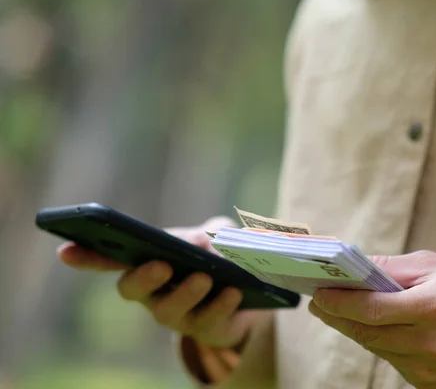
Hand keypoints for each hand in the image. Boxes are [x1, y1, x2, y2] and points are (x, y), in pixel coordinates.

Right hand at [59, 216, 259, 349]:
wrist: (246, 292)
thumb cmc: (219, 257)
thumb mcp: (220, 235)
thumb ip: (216, 230)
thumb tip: (208, 241)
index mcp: (147, 263)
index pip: (109, 260)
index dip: (86, 257)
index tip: (65, 250)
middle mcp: (152, 293)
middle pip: (132, 290)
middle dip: (143, 278)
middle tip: (162, 265)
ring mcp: (176, 315)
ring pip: (168, 311)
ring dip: (186, 292)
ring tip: (205, 277)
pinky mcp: (204, 330)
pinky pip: (207, 321)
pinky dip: (221, 304)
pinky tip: (234, 291)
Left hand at [309, 251, 435, 388]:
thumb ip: (393, 268)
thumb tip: (356, 268)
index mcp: (433, 309)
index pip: (369, 309)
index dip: (337, 302)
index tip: (316, 293)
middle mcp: (430, 346)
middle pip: (366, 333)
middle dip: (338, 317)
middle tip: (320, 302)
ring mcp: (431, 371)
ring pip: (376, 348)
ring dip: (358, 329)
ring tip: (344, 311)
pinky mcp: (432, 385)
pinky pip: (393, 361)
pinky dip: (382, 343)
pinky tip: (380, 328)